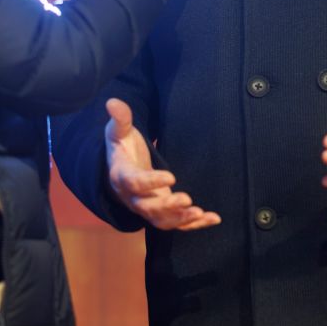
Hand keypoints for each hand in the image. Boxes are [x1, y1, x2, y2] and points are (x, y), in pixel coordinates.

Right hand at [104, 98, 220, 229]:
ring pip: (162, 221)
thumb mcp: (118, 132)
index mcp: (122, 177)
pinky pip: (177, 223)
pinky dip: (195, 224)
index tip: (171, 176)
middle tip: (187, 199)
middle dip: (167, 207)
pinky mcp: (163, 213)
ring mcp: (149, 208)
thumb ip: (119, 120)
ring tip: (200, 213)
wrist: (120, 171)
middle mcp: (134, 198)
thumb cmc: (122, 148)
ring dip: (181, 219)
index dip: (151, 182)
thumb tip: (113, 101)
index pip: (134, 183)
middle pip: (148, 208)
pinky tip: (213, 218)